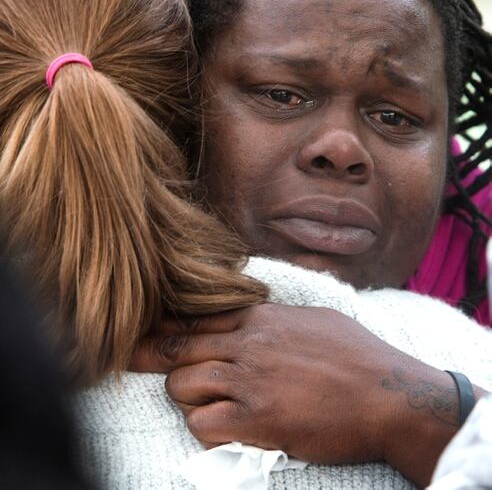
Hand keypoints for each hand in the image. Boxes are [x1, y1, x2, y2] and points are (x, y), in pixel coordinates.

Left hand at [131, 303, 471, 487]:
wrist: (389, 395)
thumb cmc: (359, 355)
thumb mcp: (317, 318)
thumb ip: (280, 316)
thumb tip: (261, 314)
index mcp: (263, 318)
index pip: (197, 316)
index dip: (165, 324)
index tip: (146, 330)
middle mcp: (250, 344)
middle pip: (180, 347)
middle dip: (151, 354)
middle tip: (129, 359)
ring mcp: (251, 380)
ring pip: (183, 385)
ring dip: (184, 395)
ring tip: (199, 401)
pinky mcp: (258, 420)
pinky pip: (203, 424)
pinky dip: (203, 428)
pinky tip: (220, 428)